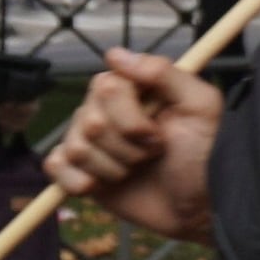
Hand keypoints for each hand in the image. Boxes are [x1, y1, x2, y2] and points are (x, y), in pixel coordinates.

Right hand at [64, 47, 224, 238]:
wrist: (197, 206)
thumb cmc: (205, 154)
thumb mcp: (200, 106)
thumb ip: (163, 73)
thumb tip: (114, 54)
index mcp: (133, 89)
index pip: (105, 87)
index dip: (131, 118)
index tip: (159, 134)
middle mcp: (106, 110)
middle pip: (89, 120)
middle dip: (126, 146)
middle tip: (152, 154)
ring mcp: (90, 141)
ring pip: (75, 147)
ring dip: (112, 167)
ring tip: (136, 170)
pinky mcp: (78, 172)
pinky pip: (54, 166)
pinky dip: (77, 182)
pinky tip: (102, 186)